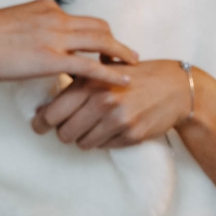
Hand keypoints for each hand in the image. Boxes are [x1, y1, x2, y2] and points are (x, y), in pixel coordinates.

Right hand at [0, 0, 136, 86]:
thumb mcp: (8, 26)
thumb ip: (27, 30)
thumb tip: (32, 43)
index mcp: (45, 8)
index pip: (80, 18)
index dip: (96, 33)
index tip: (105, 44)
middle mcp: (55, 17)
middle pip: (99, 26)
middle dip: (115, 41)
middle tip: (127, 54)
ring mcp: (54, 38)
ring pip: (101, 42)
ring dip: (121, 53)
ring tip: (134, 63)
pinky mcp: (51, 59)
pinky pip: (91, 66)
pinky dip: (111, 73)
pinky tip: (124, 79)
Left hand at [32, 60, 194, 148]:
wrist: (176, 88)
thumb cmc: (138, 77)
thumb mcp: (106, 69)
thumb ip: (78, 79)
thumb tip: (45, 100)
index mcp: (90, 81)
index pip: (51, 112)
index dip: (41, 122)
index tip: (39, 125)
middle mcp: (101, 99)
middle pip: (64, 133)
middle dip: (64, 132)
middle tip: (70, 127)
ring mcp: (117, 118)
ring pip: (82, 143)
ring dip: (84, 138)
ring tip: (95, 126)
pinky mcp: (131, 134)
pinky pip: (103, 147)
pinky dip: (104, 140)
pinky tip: (114, 127)